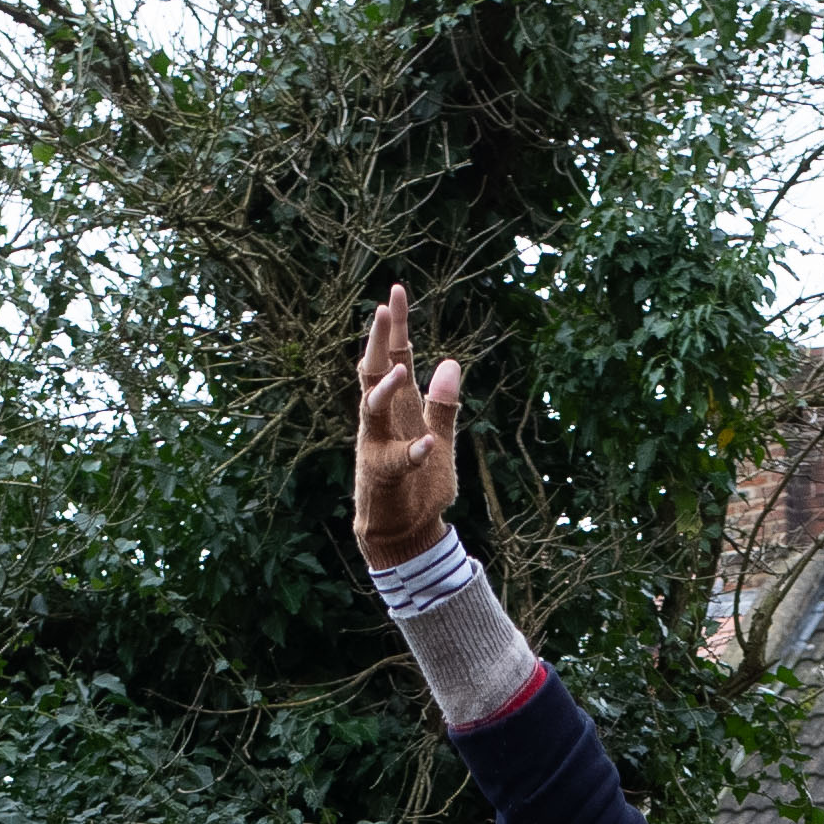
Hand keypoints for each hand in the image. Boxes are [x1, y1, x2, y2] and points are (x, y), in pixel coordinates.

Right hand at [353, 285, 463, 566]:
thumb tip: (450, 363)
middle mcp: (382, 420)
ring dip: (388, 390)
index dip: (395, 327)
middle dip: (380, 343)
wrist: (406, 532)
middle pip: (375, 372)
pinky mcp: (382, 475)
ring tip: (403, 370)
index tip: (395, 292)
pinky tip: (426, 446)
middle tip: (382, 310)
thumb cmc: (421, 485)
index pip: (395, 358)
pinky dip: (413, 453)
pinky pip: (397, 461)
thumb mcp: (439, 437)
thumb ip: (443, 404)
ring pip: (372, 409)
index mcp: (399, 407)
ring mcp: (377, 446)